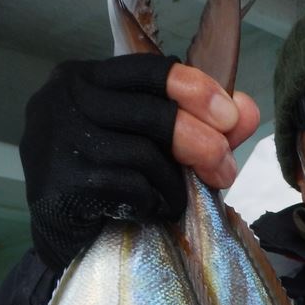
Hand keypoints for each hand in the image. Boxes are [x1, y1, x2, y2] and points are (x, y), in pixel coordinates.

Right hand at [19, 54, 259, 269]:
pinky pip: (130, 187)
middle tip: (225, 171)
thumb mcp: (153, 144)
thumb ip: (199, 124)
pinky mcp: (61, 181)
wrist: (59, 234)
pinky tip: (152, 210)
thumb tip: (248, 110)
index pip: (149, 69)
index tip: (231, 118)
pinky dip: (154, 202)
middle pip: (152, 113)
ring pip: (144, 153)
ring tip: (177, 199)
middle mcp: (63, 98)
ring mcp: (56, 138)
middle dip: (201, 144)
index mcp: (84, 77)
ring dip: (175, 183)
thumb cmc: (110, 181)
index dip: (197, 90)